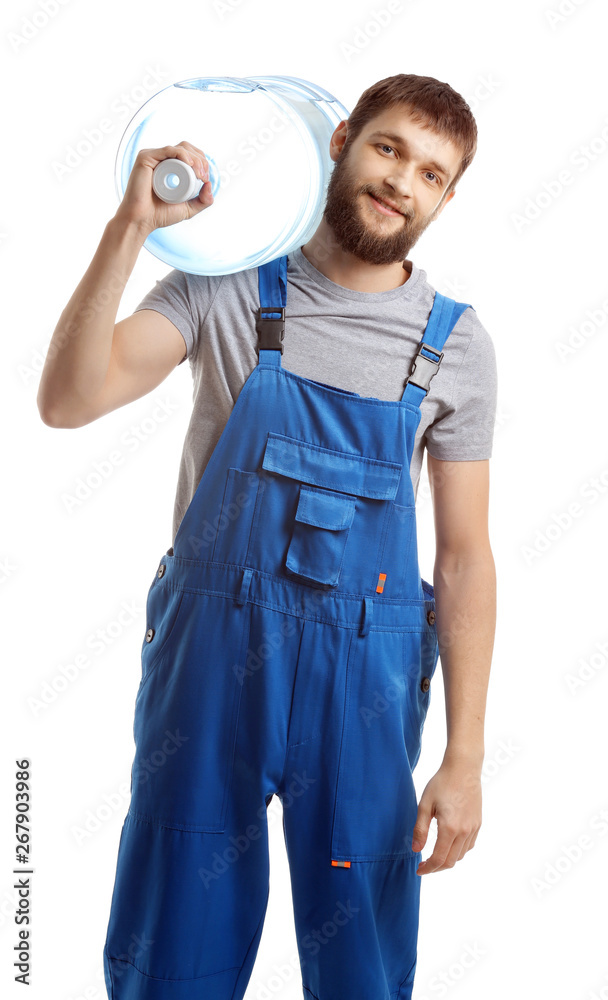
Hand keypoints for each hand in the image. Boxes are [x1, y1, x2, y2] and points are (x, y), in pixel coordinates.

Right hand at [113, 140, 213, 236]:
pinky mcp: (146, 157)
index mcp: (170, 168)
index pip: (191, 156)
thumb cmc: (159, 215)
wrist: (141, 220)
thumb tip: (210, 185)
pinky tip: (190, 164)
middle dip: (201, 160)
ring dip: (195, 158)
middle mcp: (162, 160)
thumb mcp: (188, 209)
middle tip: (204, 177)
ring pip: (181, 148)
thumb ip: (203, 201)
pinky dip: (182, 154)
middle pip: (188, 149)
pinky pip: (168, 150)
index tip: (206, 179)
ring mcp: (154, 157)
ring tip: (200, 173)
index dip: (202, 163)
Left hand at [411, 753, 481, 873]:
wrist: (463, 768)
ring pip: (461, 855)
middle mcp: (464, 832)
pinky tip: (448, 845)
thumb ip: (420, 829)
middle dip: (436, 868)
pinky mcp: (478, 823)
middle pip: (451, 861)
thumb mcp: (425, 805)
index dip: (428, 868)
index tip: (418, 870)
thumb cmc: (441, 783)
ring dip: (447, 860)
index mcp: (450, 828)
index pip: (439, 859)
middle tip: (424, 865)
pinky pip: (469, 846)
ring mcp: (473, 828)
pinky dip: (458, 851)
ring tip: (434, 856)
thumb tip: (416, 850)